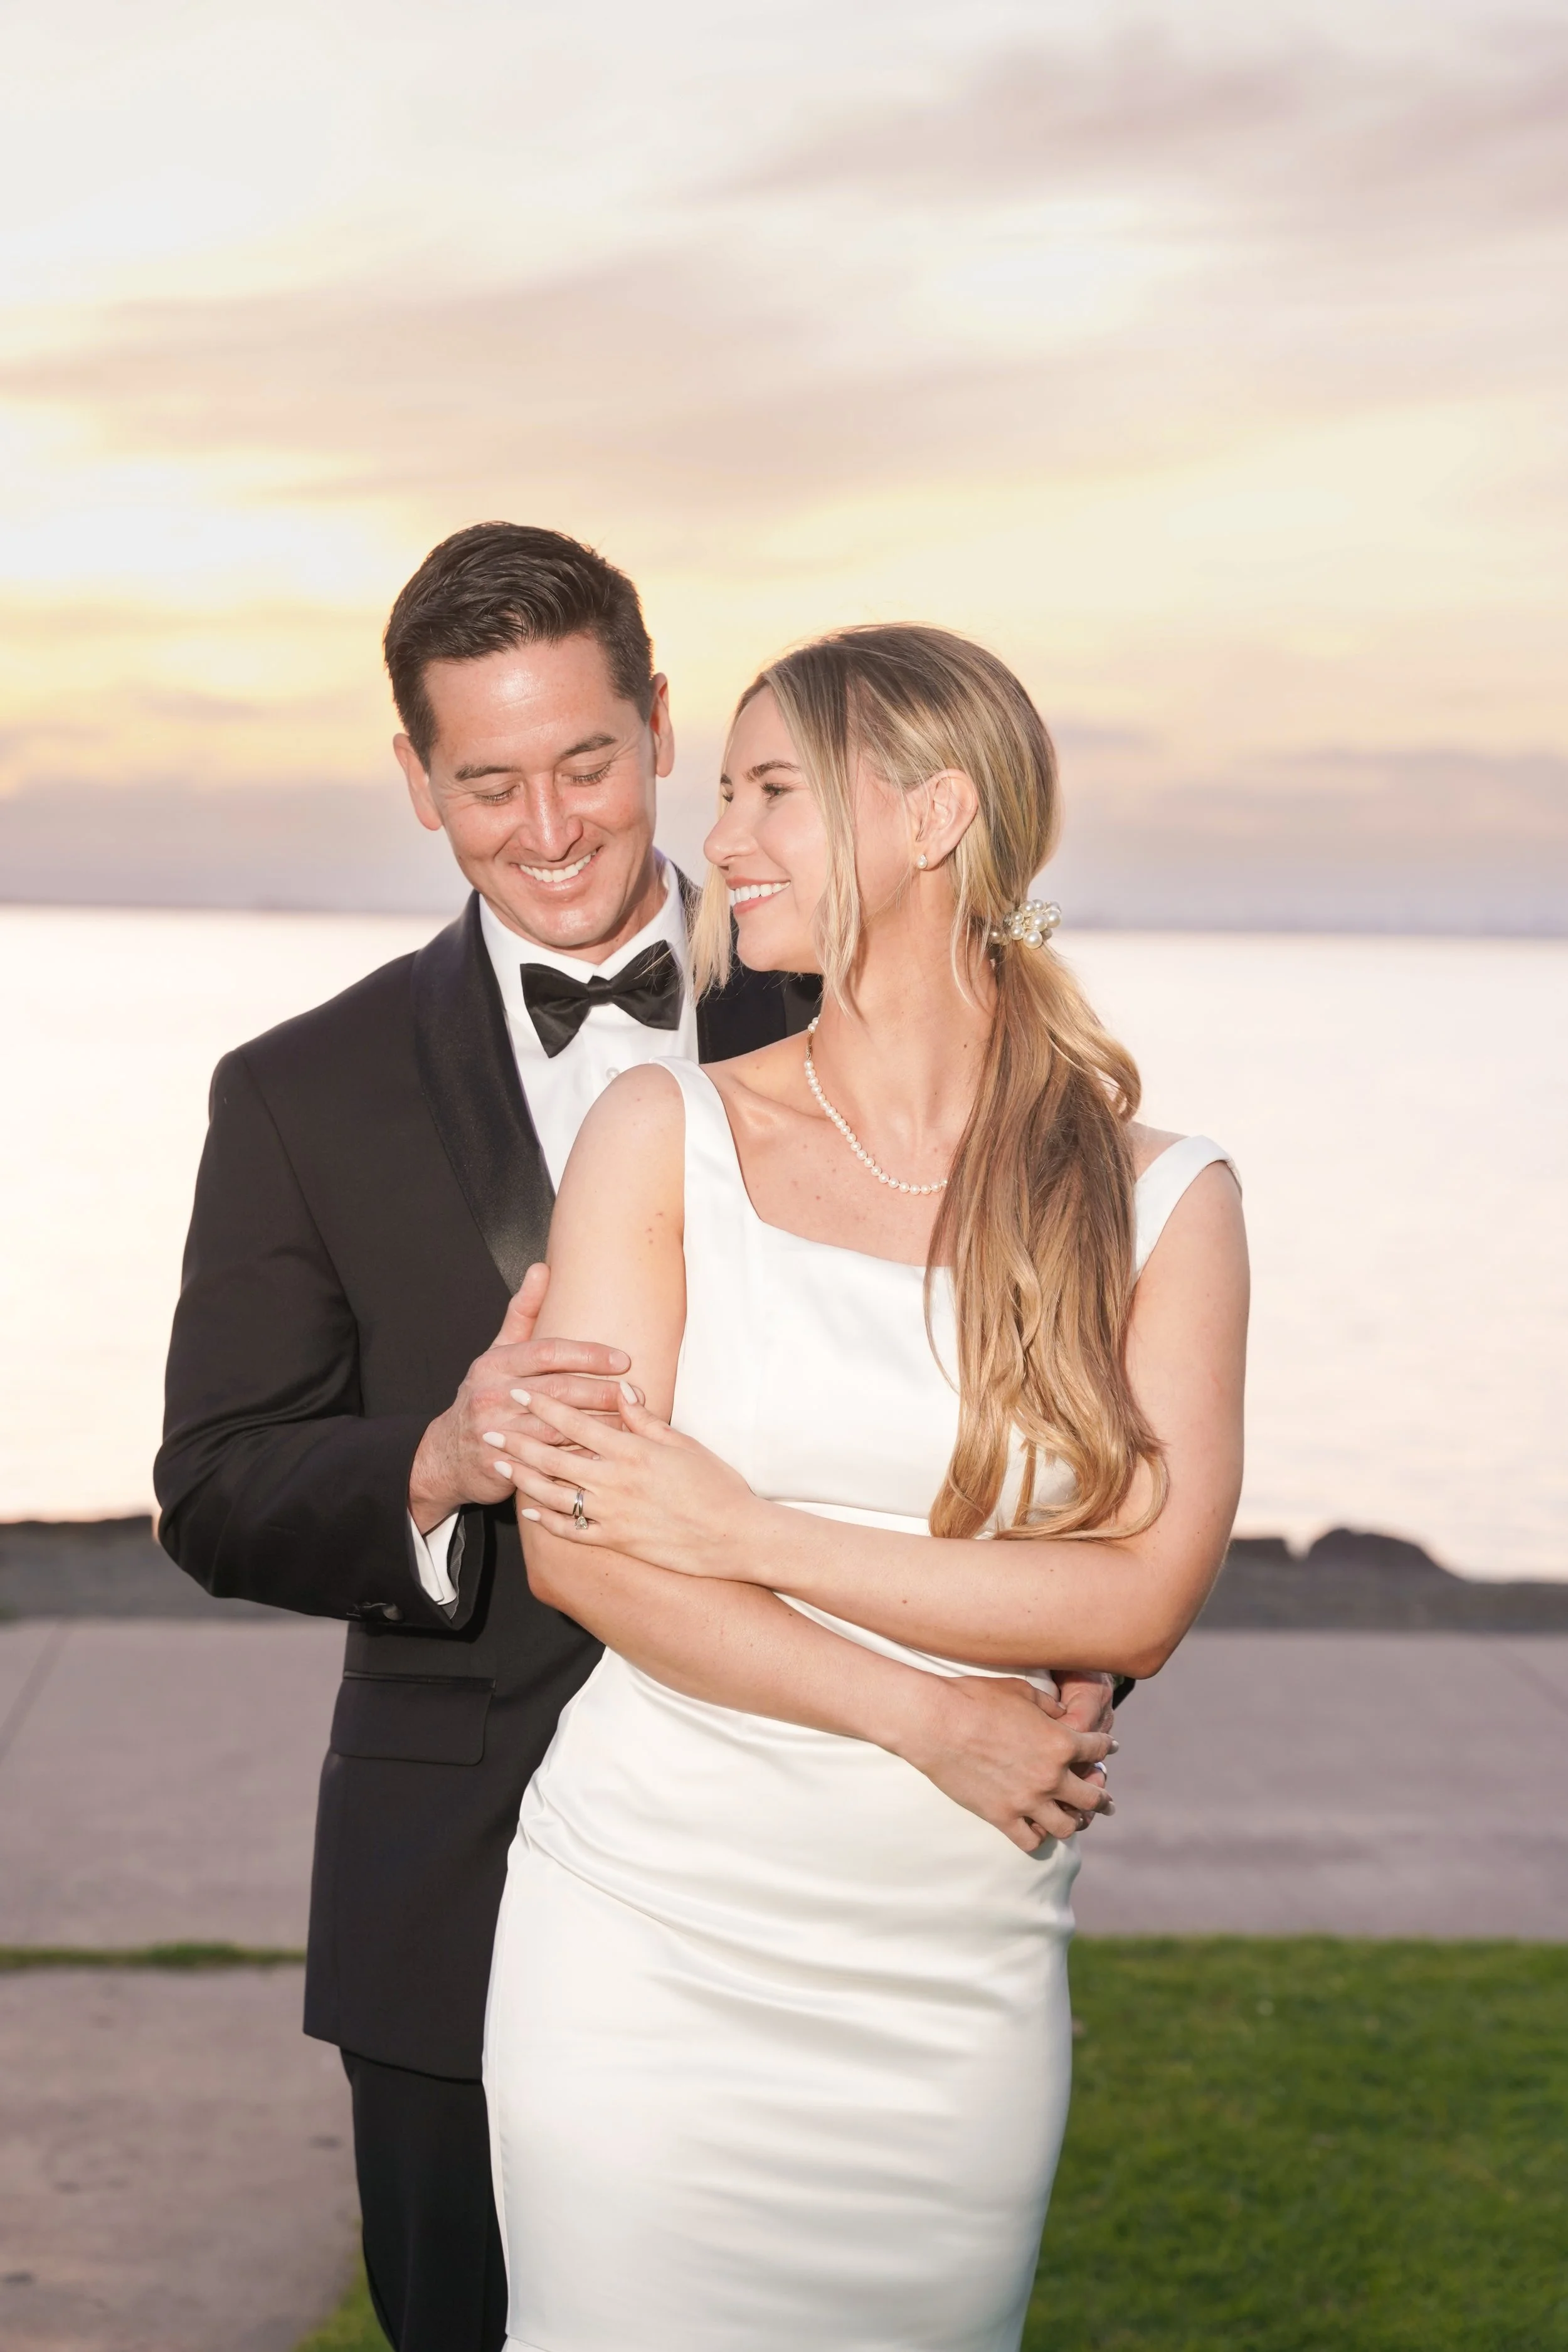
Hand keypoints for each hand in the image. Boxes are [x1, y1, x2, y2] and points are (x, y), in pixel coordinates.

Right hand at [408, 1266, 642, 1530]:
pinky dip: (579, 1456)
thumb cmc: (483, 1396)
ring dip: (598, 1425)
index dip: (588, 1354)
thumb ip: (523, 1313)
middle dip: (601, 1391)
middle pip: (557, 1390)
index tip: (623, 1359)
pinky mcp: (501, 1464)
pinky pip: (548, 1461)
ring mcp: (495, 1431)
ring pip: (557, 1428)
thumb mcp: (497, 1353)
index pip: (547, 1352)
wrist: (447, 1454)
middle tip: (637, 1391)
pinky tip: (606, 1451)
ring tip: (631, 1420)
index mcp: (495, 1364)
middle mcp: (493, 1394)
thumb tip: (542, 1268)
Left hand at [491, 1389, 755, 1571]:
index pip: (577, 1422)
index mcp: (632, 1451)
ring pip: (555, 1494)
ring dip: (523, 1478)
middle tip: (489, 1427)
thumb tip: (621, 1391)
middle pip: (554, 1457)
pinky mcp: (616, 1541)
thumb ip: (646, 1420)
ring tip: (500, 1464)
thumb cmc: (716, 1486)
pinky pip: (573, 1531)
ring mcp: (613, 1514)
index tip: (520, 1392)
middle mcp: (616, 1482)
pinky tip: (530, 1510)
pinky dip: (548, 1520)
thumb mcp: (683, 1444)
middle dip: (518, 1440)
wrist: (734, 1536)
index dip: (544, 1406)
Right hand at [892, 1673, 1115, 1851]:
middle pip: (1091, 1798)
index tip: (1110, 1749)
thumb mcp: (1020, 1690)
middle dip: (1103, 1799)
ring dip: (1074, 1822)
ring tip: (1076, 1820)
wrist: (936, 1722)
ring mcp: (1027, 1801)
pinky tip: (1038, 1830)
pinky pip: (1031, 1841)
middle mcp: (1050, 1776)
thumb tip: (1062, 1715)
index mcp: (1060, 1742)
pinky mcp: (1001, 1816)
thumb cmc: (976, 1698)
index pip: (1096, 1749)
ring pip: (1067, 1826)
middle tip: (1107, 1802)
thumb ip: (1048, 1706)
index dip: (1106, 1747)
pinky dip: (1039, 1837)